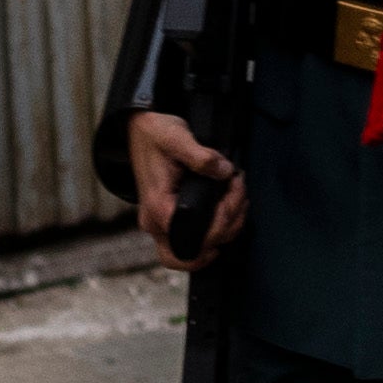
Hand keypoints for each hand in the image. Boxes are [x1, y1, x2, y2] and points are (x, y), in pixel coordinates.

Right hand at [126, 112, 241, 258]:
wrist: (142, 131)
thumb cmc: (157, 135)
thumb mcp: (177, 138)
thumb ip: (200, 156)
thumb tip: (225, 172)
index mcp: (158, 207)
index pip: (194, 238)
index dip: (223, 220)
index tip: (235, 189)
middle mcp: (156, 223)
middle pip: (195, 252)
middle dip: (228, 229)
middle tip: (240, 196)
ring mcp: (161, 224)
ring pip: (197, 249)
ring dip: (227, 228)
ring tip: (239, 197)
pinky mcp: (170, 220)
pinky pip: (196, 239)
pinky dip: (218, 228)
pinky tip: (231, 206)